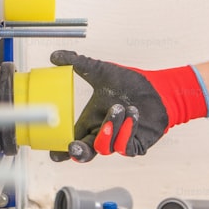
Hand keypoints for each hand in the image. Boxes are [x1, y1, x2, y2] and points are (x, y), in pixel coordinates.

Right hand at [48, 50, 208, 161]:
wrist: (156, 87)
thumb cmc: (128, 83)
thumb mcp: (101, 71)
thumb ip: (78, 63)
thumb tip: (55, 55)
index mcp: (90, 122)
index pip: (72, 140)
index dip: (61, 151)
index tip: (53, 152)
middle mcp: (102, 134)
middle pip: (85, 153)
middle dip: (78, 152)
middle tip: (74, 145)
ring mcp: (118, 141)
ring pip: (106, 147)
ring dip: (109, 128)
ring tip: (119, 107)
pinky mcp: (135, 145)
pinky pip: (126, 147)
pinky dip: (127, 131)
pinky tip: (132, 114)